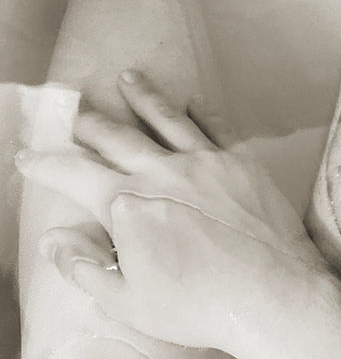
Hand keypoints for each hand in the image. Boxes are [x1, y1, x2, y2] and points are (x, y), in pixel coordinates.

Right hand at [15, 70, 323, 350]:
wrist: (271, 293)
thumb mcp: (126, 300)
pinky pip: (219, 127)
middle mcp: (164, 172)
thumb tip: (53, 239)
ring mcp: (206, 162)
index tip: (29, 155)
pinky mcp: (242, 163)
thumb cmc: (199, 304)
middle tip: (76, 110)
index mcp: (128, 203)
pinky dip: (203, 111)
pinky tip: (194, 101)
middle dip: (91, 123)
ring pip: (167, 119)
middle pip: (117, 137)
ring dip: (145, 97)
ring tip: (130, 77)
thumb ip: (84, 266)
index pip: (74, 175)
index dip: (47, 164)